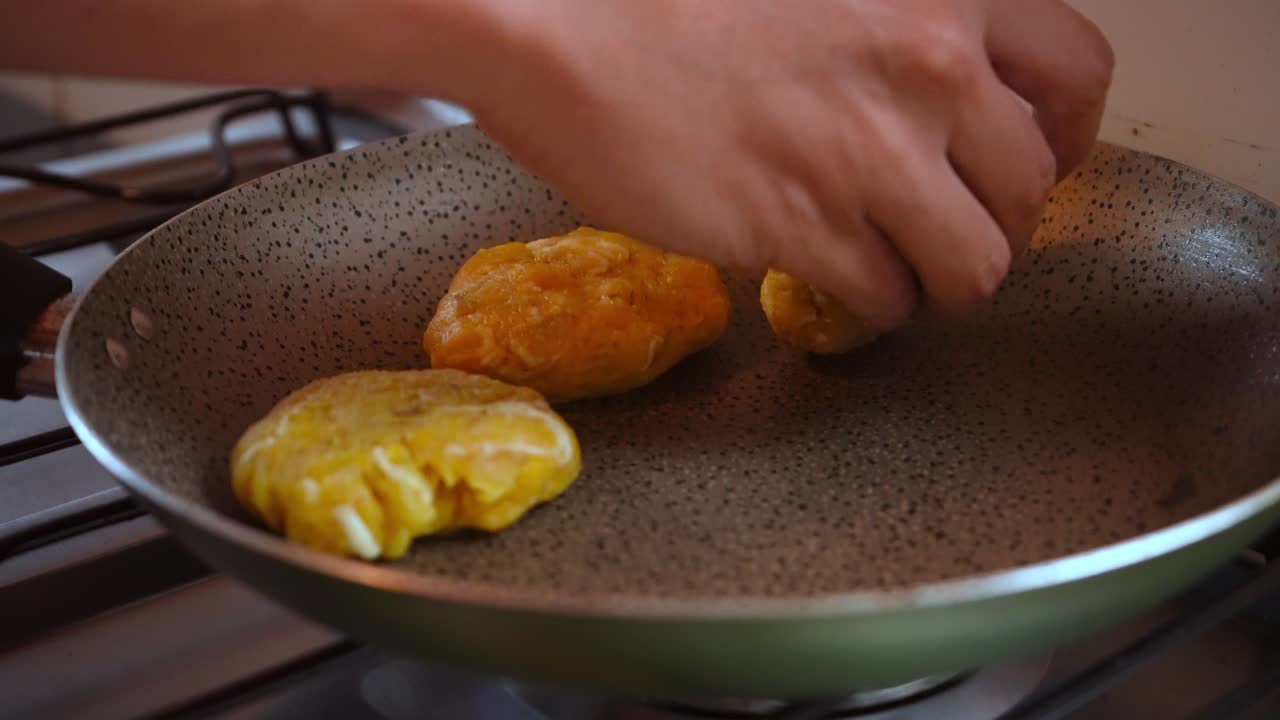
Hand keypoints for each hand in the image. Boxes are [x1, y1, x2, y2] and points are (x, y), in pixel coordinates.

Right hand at [467, 0, 1113, 329]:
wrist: (559, 21)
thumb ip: (887, 22)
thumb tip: (922, 84)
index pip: (1075, 74)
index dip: (1063, 136)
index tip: (1032, 160)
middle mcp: (926, 68)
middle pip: (1030, 189)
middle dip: (993, 223)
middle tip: (946, 235)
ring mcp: (870, 154)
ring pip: (976, 265)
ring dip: (940, 282)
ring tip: (896, 277)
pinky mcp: (804, 226)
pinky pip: (884, 300)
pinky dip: (870, 310)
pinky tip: (831, 287)